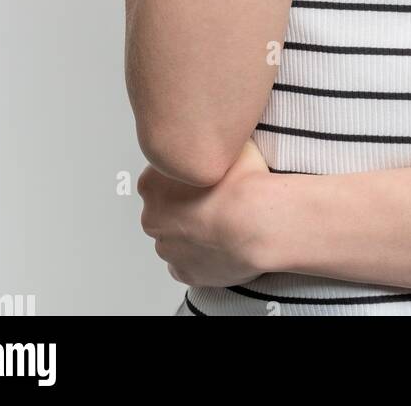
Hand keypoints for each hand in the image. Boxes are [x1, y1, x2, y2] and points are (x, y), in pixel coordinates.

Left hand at [137, 139, 272, 287]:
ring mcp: (167, 249)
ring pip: (176, 238)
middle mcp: (151, 218)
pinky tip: (223, 244)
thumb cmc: (243, 183)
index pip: (160, 176)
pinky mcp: (184, 273)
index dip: (186, 174)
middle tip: (218, 198)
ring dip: (195, 232)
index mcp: (151, 184)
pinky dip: (202, 256)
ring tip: (226, 223)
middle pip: (165, 209)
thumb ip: (212, 143)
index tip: (205, 175)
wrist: (258, 222)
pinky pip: (189, 263)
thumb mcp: (228, 142)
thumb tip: (219, 138)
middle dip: (186, 205)